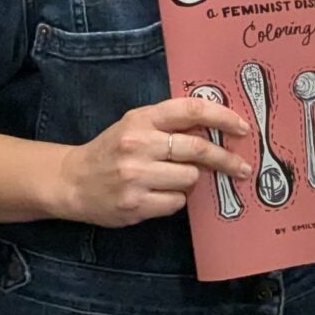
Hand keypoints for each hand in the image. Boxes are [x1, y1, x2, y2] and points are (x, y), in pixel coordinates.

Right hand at [54, 94, 247, 227]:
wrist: (71, 181)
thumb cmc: (111, 151)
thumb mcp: (135, 125)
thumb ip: (169, 124)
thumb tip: (219, 129)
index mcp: (141, 119)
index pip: (191, 110)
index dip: (223, 117)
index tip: (243, 128)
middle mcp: (138, 144)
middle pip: (199, 149)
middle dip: (226, 159)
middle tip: (242, 167)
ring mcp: (136, 176)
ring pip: (191, 179)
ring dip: (191, 182)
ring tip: (172, 180)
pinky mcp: (135, 204)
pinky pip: (177, 203)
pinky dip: (175, 200)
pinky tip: (158, 195)